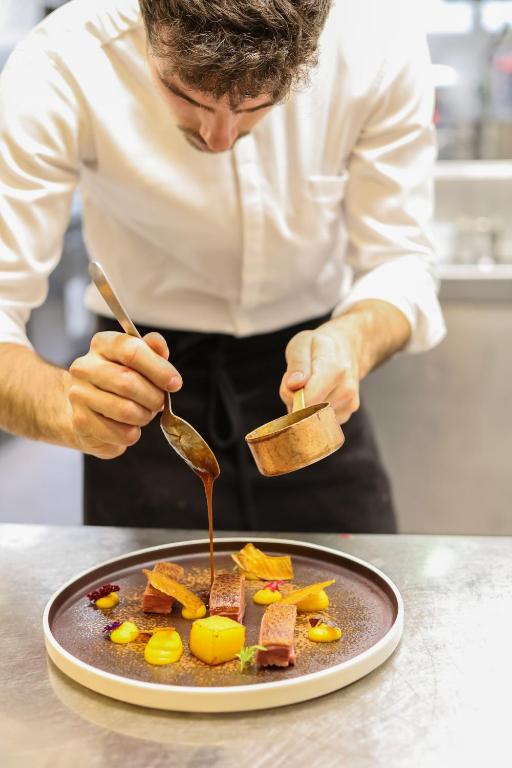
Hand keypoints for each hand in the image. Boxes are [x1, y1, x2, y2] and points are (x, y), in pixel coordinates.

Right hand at [67, 331, 181, 458]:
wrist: (88, 410)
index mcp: (103, 344)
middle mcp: (85, 366)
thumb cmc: (119, 382)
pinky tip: (127, 426)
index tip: (174, 383)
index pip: (132, 351)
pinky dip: (133, 433)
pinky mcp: (81, 422)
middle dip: (153, 397)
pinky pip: (121, 433)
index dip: (159, 369)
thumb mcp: (138, 361)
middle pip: (128, 382)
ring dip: (144, 416)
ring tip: (143, 414)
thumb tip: (157, 343)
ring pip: (125, 410)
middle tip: (158, 403)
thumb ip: (151, 350)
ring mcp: (79, 394)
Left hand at [280, 321, 361, 424]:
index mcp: (335, 370)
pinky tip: (317, 394)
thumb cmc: (319, 346)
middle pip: (307, 412)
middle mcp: (346, 390)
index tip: (291, 383)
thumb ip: (296, 364)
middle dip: (294, 402)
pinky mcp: (346, 414)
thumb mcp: (302, 343)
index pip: (307, 400)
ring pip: (311, 419)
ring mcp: (348, 404)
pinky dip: (312, 412)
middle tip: (298, 382)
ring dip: (302, 407)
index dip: (291, 396)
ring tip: (309, 386)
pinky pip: (318, 422)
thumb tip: (293, 385)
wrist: (347, 348)